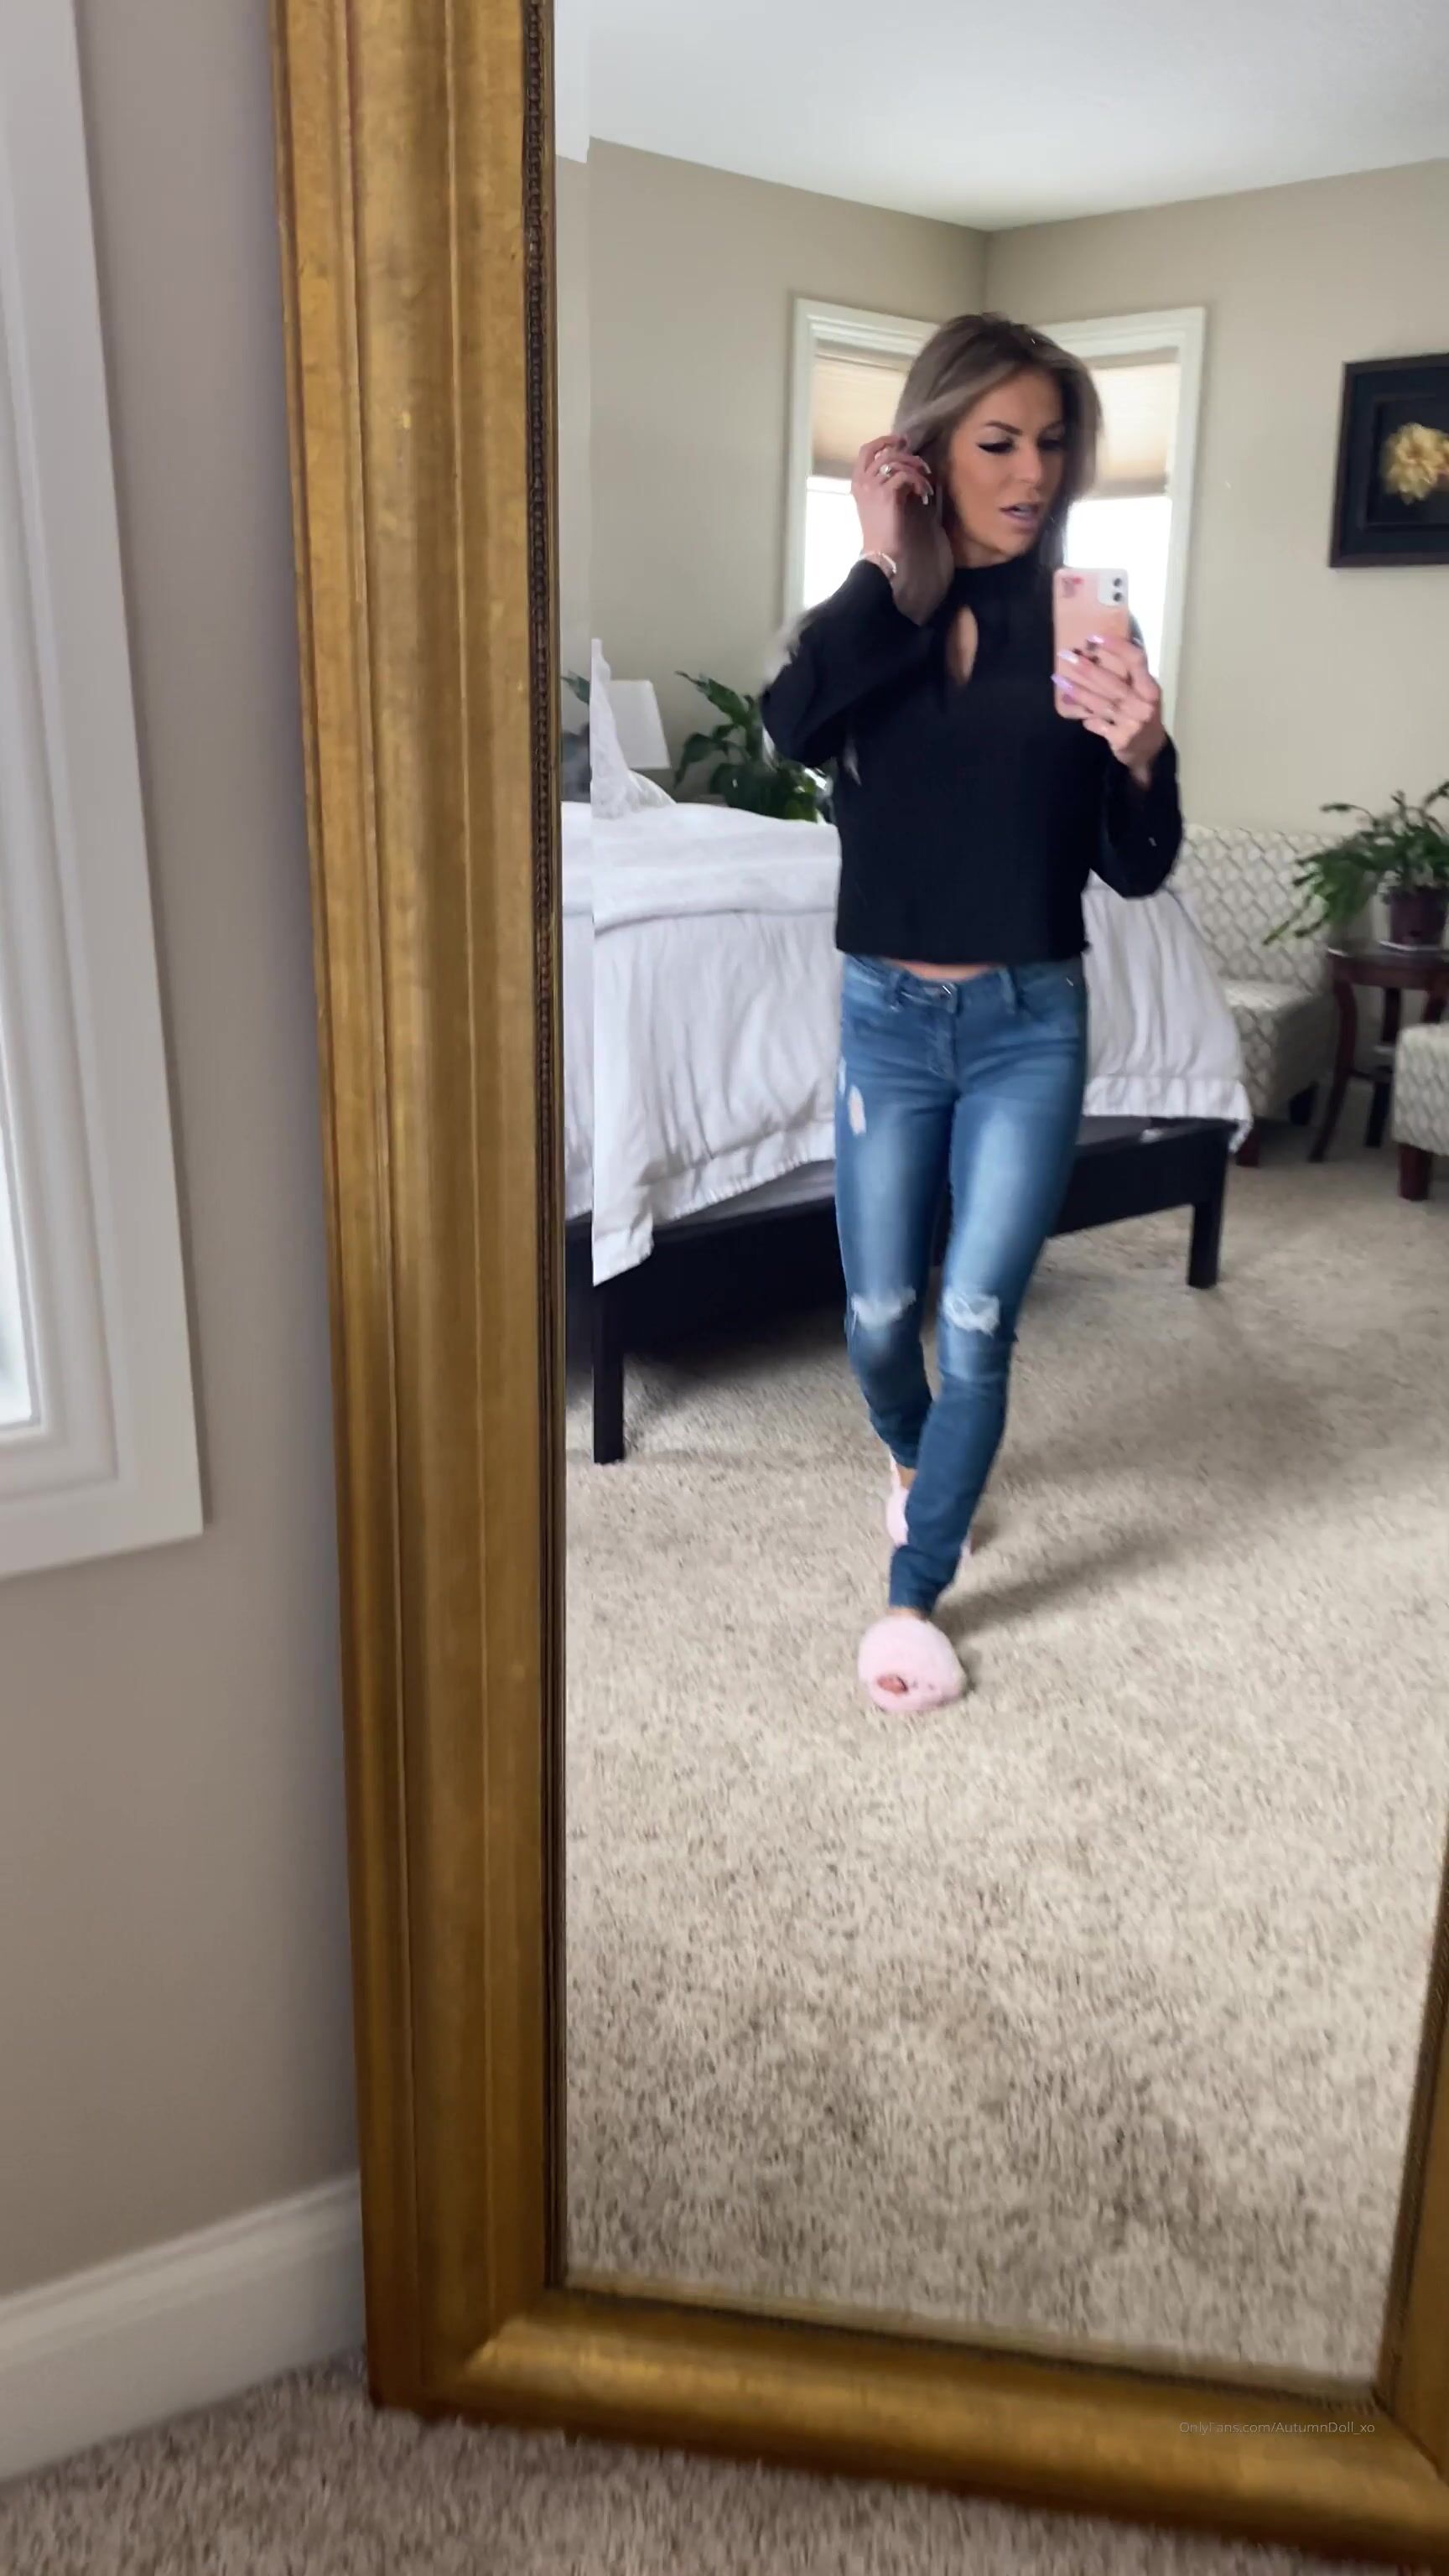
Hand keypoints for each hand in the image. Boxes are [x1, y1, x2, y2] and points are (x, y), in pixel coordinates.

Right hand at [852, 434, 933, 560]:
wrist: (879, 550)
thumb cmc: (880, 529)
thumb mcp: (878, 499)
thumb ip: (885, 481)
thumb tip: (905, 466)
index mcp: (857, 481)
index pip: (866, 450)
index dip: (884, 441)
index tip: (901, 441)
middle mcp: (862, 480)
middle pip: (885, 454)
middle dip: (906, 455)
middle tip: (921, 463)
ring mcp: (872, 486)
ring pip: (897, 463)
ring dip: (915, 470)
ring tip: (925, 482)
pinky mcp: (886, 493)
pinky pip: (906, 476)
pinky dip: (918, 482)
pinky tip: (922, 494)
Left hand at [1054, 636, 1165, 781]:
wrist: (1150, 750)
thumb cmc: (1142, 713)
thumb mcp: (1144, 694)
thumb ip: (1129, 676)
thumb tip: (1099, 648)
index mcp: (1151, 688)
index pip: (1136, 661)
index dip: (1117, 647)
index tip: (1095, 637)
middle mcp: (1144, 704)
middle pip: (1112, 683)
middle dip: (1087, 668)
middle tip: (1066, 656)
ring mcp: (1132, 723)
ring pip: (1100, 704)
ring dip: (1078, 691)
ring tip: (1059, 680)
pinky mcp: (1121, 739)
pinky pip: (1097, 725)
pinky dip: (1086, 718)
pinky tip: (1073, 710)